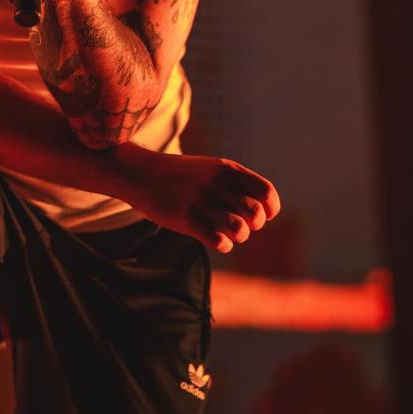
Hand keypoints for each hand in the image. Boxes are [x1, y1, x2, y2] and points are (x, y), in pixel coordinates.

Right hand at [131, 152, 280, 252]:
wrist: (143, 174)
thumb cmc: (183, 176)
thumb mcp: (212, 170)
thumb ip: (237, 185)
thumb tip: (264, 213)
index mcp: (227, 169)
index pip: (267, 193)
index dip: (269, 210)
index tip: (260, 215)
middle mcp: (217, 183)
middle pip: (256, 214)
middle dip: (253, 225)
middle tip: (239, 223)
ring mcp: (201, 201)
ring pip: (240, 230)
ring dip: (237, 236)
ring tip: (226, 232)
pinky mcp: (186, 219)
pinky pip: (219, 241)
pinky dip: (222, 244)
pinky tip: (213, 237)